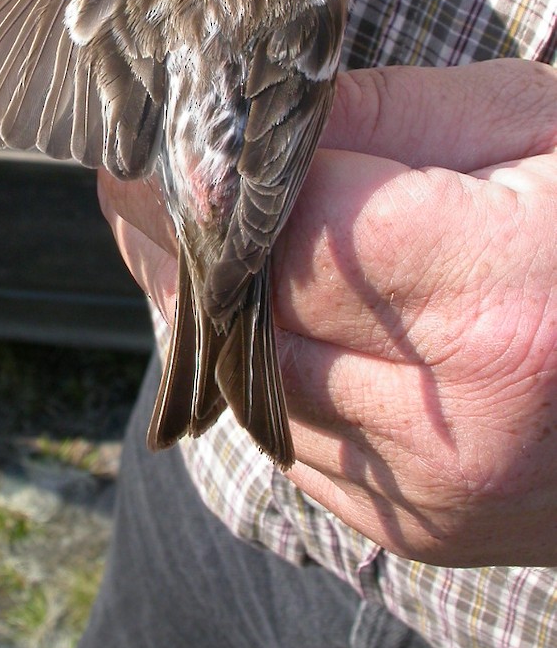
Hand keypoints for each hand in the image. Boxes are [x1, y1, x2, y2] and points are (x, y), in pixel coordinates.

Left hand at [99, 58, 556, 566]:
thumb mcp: (527, 126)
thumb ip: (384, 118)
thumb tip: (253, 123)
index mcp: (498, 296)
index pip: (291, 238)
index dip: (201, 187)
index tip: (145, 142)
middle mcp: (458, 419)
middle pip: (251, 320)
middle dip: (175, 245)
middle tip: (131, 183)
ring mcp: (433, 494)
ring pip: (250, 390)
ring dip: (196, 312)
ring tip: (167, 238)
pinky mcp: (416, 529)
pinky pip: (287, 441)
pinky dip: (250, 372)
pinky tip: (239, 313)